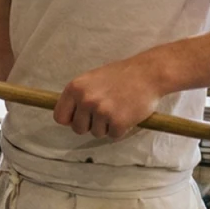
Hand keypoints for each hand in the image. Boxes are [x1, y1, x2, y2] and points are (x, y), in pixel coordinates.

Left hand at [53, 51, 167, 140]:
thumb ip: (79, 96)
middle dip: (91, 125)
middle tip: (105, 112)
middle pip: (78, 129)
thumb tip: (69, 116)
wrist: (149, 72)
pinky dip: (121, 129)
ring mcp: (102, 111)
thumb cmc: (122, 75)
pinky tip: (128, 114)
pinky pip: (113, 136)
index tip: (81, 118)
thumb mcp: (93, 79)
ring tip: (119, 108)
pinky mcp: (118, 122)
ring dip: (108, 126)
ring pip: (97, 133)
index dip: (71, 120)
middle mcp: (86, 100)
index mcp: (76, 88)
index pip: (60, 117)